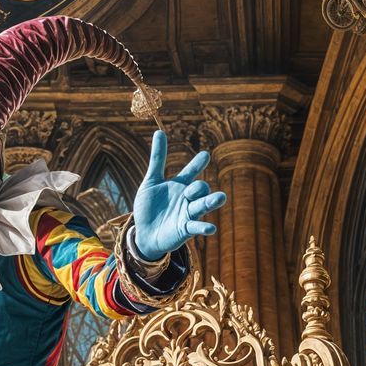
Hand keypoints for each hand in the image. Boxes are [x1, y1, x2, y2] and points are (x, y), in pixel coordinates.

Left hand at [131, 130, 226, 260]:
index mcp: (180, 185)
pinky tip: (211, 228)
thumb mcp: (150, 182)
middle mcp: (187, 198)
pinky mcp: (185, 229)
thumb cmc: (149, 208)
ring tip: (221, 198)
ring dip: (212, 201)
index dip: (197, 164)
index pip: (191, 171)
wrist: (144, 234)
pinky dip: (204, 227)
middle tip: (190, 190)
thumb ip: (157, 159)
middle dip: (199, 186)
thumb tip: (159, 131)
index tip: (204, 155)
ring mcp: (188, 214)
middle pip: (200, 188)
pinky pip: (196, 227)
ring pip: (203, 205)